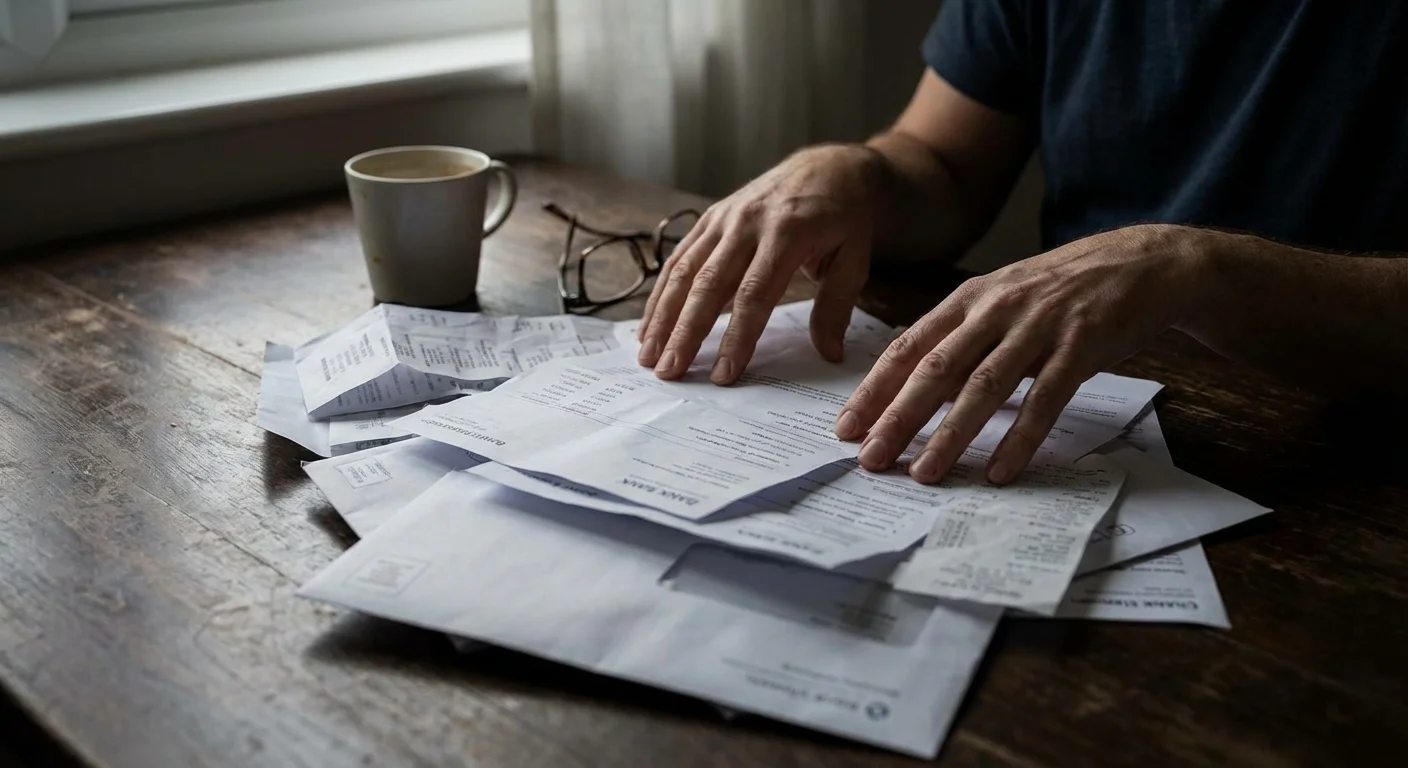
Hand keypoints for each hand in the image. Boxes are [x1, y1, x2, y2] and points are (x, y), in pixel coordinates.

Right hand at [636, 144, 881, 382]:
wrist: (827, 167)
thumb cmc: (843, 217)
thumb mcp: (855, 257)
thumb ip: (836, 304)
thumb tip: (828, 352)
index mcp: (787, 233)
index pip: (755, 293)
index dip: (738, 336)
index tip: (725, 373)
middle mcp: (747, 222)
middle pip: (708, 284)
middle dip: (686, 332)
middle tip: (670, 372)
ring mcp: (723, 218)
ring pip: (684, 271)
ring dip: (662, 315)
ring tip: (647, 356)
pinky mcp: (709, 219)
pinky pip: (678, 258)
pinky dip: (661, 293)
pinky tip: (649, 324)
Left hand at [834, 224, 1208, 483]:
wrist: (1142, 262)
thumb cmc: (1063, 292)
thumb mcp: (1004, 302)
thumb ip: (963, 340)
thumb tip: (918, 393)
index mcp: (970, 299)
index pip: (909, 347)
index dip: (875, 388)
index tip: (846, 427)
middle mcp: (997, 308)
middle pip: (936, 369)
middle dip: (898, 418)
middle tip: (870, 459)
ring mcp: (1040, 325)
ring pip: (984, 386)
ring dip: (951, 435)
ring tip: (925, 474)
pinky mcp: (1082, 345)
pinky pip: (1046, 398)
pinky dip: (1021, 437)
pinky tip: (1000, 470)